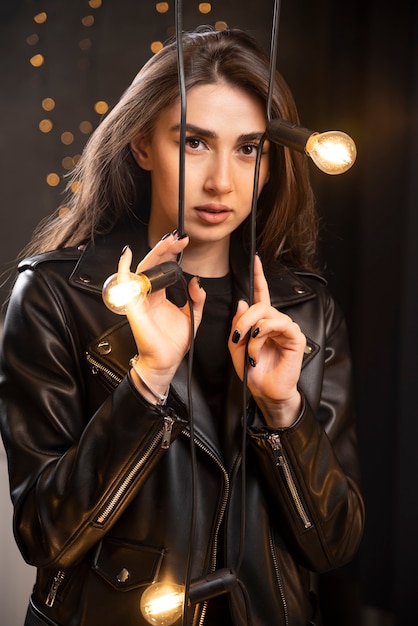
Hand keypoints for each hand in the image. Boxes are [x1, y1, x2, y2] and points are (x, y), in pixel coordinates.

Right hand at [118, 232, 205, 399]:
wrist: (165, 362)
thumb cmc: (174, 343)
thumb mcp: (193, 316)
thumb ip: (197, 298)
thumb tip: (196, 280)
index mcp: (160, 296)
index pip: (164, 269)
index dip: (173, 254)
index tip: (184, 243)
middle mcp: (148, 295)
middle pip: (154, 265)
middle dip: (167, 249)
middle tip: (179, 239)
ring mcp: (139, 299)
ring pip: (144, 269)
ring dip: (156, 253)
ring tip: (169, 242)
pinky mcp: (133, 306)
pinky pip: (125, 283)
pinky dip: (123, 267)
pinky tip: (127, 254)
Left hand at [228, 255, 305, 427]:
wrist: (265, 392)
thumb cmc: (253, 371)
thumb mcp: (236, 346)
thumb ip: (237, 324)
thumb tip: (242, 302)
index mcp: (263, 321)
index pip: (261, 293)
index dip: (259, 276)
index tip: (255, 259)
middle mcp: (276, 321)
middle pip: (259, 304)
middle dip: (243, 319)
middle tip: (236, 336)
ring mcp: (287, 327)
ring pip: (266, 314)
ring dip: (251, 331)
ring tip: (248, 350)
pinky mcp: (294, 336)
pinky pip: (276, 324)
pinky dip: (262, 336)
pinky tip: (257, 349)